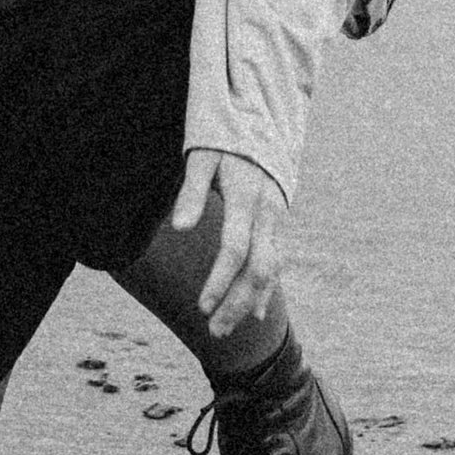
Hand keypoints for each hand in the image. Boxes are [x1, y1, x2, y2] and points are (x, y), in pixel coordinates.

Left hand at [167, 146, 288, 343]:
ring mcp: (275, 219)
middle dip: (236, 303)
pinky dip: (264, 289)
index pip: (235, 249)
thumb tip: (178, 228)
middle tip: (214, 332)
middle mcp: (266, 212)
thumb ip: (191, 192)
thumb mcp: (200, 156)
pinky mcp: (276, 222)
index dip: (220, 280)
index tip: (203, 306)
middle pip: (257, 269)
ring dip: (248, 302)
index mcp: (245, 197)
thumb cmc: (221, 138)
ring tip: (224, 330)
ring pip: (270, 270)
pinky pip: (275, 261)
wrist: (257, 122)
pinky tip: (253, 313)